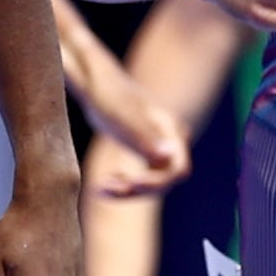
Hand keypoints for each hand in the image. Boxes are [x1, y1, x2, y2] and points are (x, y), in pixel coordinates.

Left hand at [73, 62, 189, 189]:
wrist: (98, 84)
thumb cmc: (110, 95)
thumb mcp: (124, 116)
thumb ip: (145, 135)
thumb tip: (168, 156)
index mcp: (172, 130)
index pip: (177, 169)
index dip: (157, 183)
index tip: (129, 185)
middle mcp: (172, 140)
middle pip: (166, 179)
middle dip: (138, 189)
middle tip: (105, 188)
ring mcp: (161, 147)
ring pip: (153, 182)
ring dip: (129, 190)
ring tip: (100, 188)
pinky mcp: (147, 152)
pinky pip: (142, 177)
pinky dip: (123, 185)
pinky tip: (101, 185)